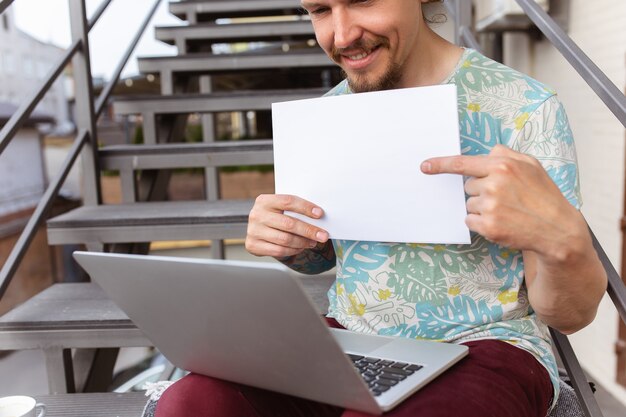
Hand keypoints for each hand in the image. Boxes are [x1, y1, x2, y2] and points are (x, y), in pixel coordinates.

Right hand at [245, 194, 329, 258]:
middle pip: (288, 223)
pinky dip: (293, 250)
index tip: (320, 214)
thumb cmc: (275, 216)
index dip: (305, 207)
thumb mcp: (281, 208)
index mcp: (264, 201)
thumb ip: (295, 210)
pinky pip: (279, 250)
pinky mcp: (253, 245)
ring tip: (313, 242)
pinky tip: (301, 247)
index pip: (288, 201)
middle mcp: (256, 215)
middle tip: (323, 235)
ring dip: (303, 242)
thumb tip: (318, 217)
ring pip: (285, 239)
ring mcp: (253, 231)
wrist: (257, 229)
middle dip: (309, 230)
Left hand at [421, 144, 580, 255]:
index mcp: (502, 166)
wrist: (557, 228)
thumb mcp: (531, 165)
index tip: (424, 166)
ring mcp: (490, 207)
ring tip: (506, 211)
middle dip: (481, 191)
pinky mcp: (489, 226)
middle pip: (467, 187)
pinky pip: (470, 221)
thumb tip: (487, 152)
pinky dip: (480, 222)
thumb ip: (507, 154)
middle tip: (504, 198)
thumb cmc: (543, 195)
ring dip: (481, 208)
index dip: (440, 164)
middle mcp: (494, 184)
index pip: (463, 163)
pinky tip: (501, 222)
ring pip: (468, 204)